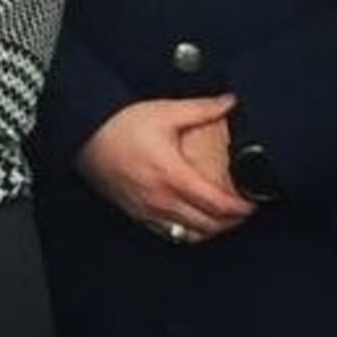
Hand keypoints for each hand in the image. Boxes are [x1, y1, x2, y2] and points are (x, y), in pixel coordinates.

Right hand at [76, 96, 252, 240]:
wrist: (81, 135)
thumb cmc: (119, 123)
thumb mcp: (164, 111)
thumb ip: (202, 109)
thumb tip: (231, 102)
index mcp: (173, 175)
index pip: (218, 205)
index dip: (242, 208)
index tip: (255, 201)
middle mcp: (162, 199)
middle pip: (209, 225)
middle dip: (233, 220)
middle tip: (245, 208)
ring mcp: (148, 210)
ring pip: (190, 234)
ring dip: (212, 229)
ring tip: (224, 216)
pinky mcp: (135, 213)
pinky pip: (169, 233)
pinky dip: (188, 231)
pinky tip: (194, 220)